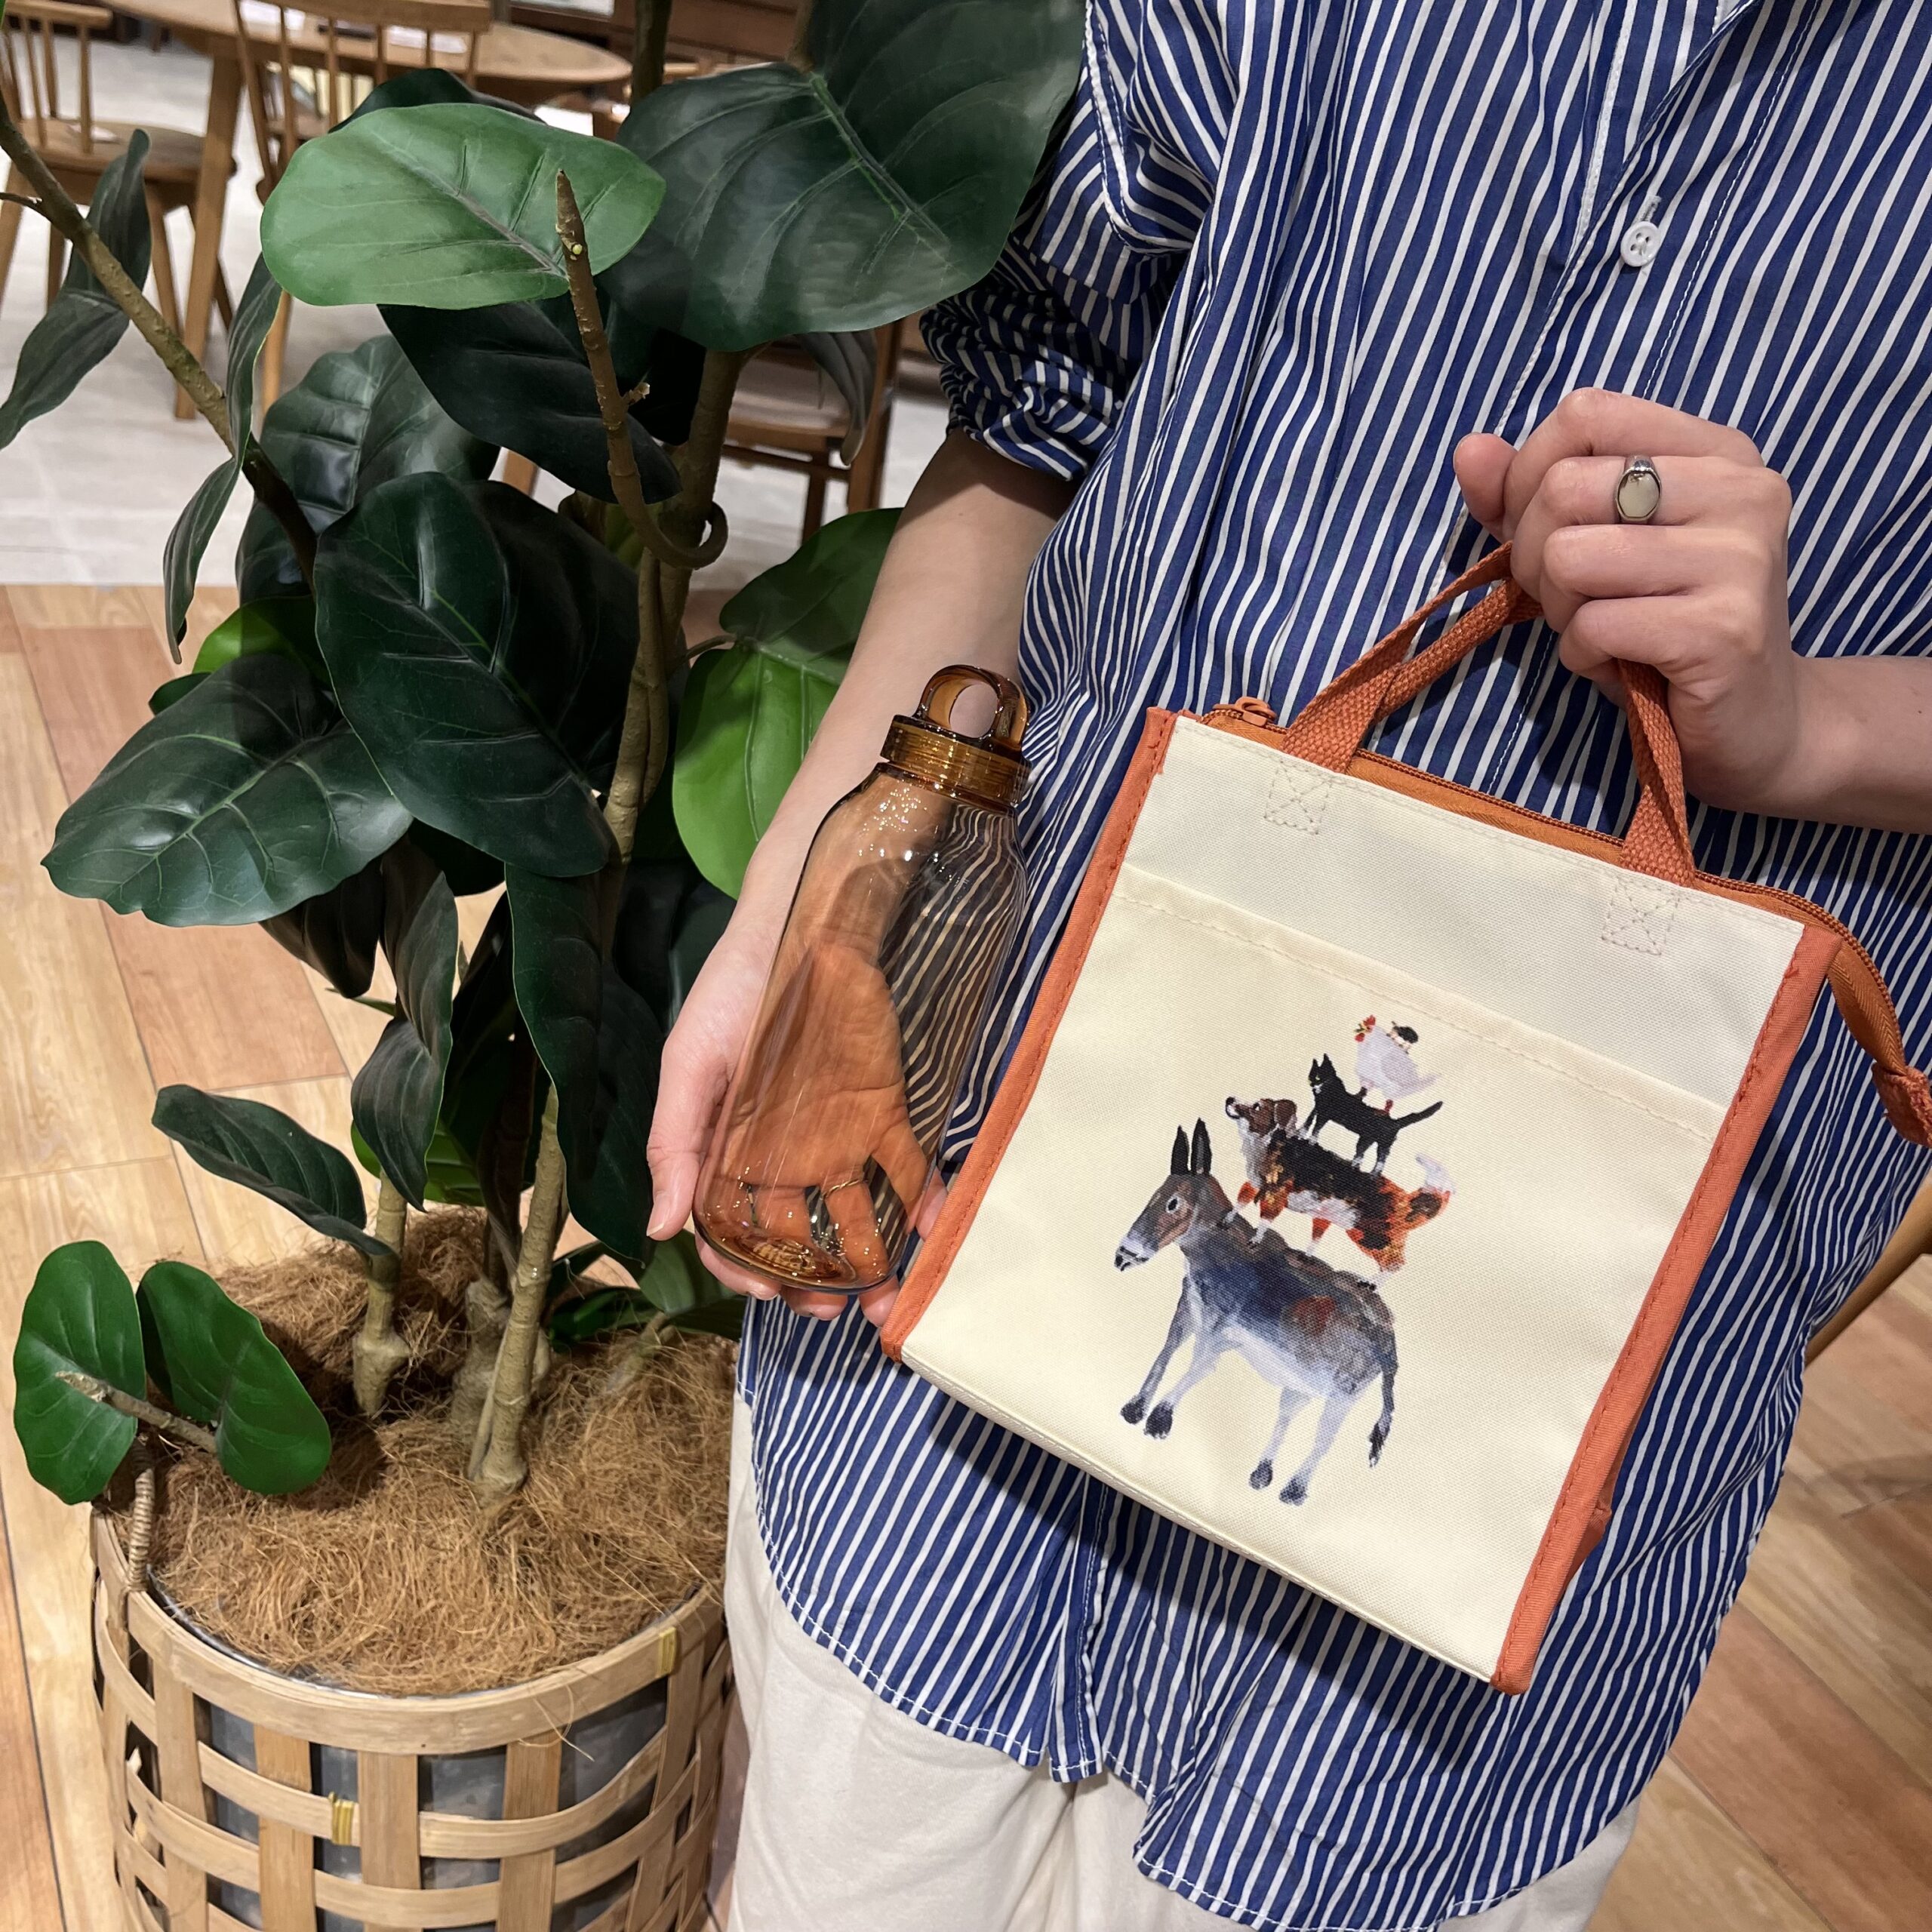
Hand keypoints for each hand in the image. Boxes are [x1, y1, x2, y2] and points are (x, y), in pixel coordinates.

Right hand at [646, 915, 925, 1325]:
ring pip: (852, 1219)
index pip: (727, 1233)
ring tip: (894, 1295)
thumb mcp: (691, 1064)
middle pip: (794, 1239)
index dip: (746, 1270)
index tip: (773, 1290)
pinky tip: (936, 1226)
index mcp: (724, 1154)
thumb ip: (675, 1142)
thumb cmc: (734, 993)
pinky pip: (906, 1170)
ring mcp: (834, 1139)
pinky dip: (925, 1203)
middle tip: (840, 1309)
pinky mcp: (884, 1113)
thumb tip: (656, 1228)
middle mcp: (779, 1159)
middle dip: (814, 1282)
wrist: (805, 926)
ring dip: (873, 1262)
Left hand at [1454, 388, 1810, 814]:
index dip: (1528, 476)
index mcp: (1716, 451)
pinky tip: (1622, 666)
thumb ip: (1528, 495)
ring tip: (1603, 632)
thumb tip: (1469, 449)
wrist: (1756, 723)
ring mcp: (1740, 557)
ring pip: (1569, 558)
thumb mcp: (1592, 546)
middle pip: (1565, 487)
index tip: (1542, 532)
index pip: (1585, 414)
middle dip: (1535, 556)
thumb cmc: (1661, 627)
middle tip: (1573, 599)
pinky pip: (1593, 626)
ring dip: (1561, 611)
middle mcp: (1741, 490)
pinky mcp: (1723, 629)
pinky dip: (1583, 656)